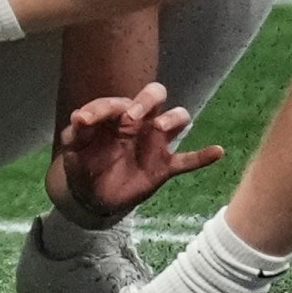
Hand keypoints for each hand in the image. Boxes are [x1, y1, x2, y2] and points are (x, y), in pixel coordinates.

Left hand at [51, 83, 223, 225]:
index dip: (103, 107)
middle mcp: (140, 121)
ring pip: (177, 119)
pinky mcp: (164, 166)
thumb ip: (76, 133)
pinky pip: (188, 160)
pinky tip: (217, 151)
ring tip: (160, 128)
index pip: (116, 102)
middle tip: (132, 117)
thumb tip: (77, 117)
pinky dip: (203, 156)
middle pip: (155, 95)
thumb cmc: (84, 164)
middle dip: (146, 100)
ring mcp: (154, 143)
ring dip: (172, 119)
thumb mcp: (74, 149)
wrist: (94, 197)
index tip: (87, 121)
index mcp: (116, 114)